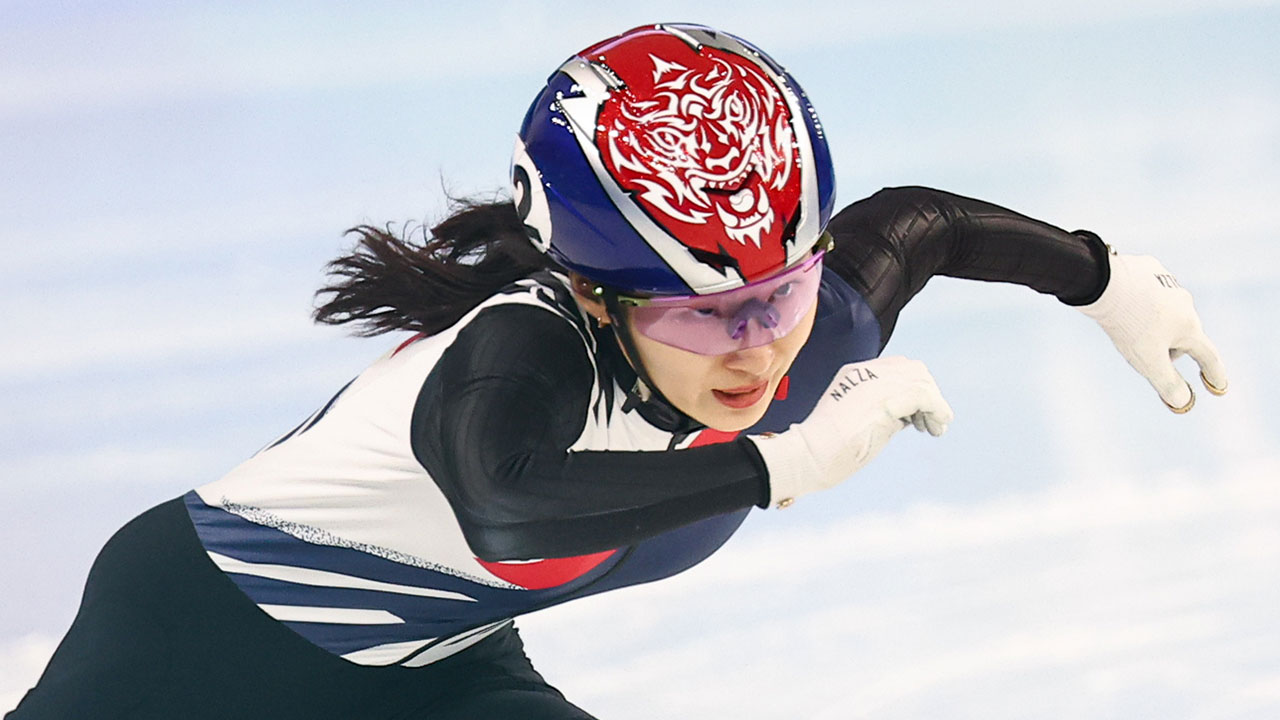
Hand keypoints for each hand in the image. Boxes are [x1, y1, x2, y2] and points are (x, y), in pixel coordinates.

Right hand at [749, 357, 952, 507]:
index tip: (918, 416)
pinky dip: (936, 409)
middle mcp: (866, 372)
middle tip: (932, 423)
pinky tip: (937, 427)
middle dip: (929, 394)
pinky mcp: (883, 400)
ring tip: (936, 428)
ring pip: (922, 381)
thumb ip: (881, 411)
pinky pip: (923, 396)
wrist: (808, 456)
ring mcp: (874, 383)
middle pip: (915, 370)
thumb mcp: (856, 419)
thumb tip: (907, 416)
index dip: (915, 388)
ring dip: (935, 404)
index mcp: (855, 373)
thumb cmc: (826, 449)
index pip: (898, 368)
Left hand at [1079, 252, 1228, 412]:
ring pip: (1164, 312)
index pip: (1207, 356)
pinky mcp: (1149, 269)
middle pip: (1181, 335)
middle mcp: (1185, 304)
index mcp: (1189, 327)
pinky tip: (1123, 301)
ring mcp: (1168, 283)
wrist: (1105, 283)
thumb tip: (1183, 402)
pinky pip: (1147, 291)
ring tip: (1129, 324)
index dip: (1213, 374)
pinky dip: (1140, 301)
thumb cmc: (1128, 324)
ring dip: (1153, 323)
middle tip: (1145, 352)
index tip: (1218, 386)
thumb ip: (1167, 383)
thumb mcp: (1147, 360)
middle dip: (1168, 349)